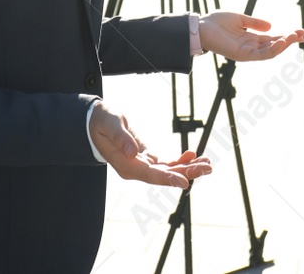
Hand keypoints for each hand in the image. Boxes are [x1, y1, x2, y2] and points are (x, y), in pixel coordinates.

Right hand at [89, 101, 212, 187]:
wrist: (96, 122)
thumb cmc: (102, 121)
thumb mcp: (110, 124)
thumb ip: (121, 138)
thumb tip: (134, 152)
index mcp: (125, 165)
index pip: (150, 175)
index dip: (168, 179)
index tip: (185, 182)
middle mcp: (135, 170)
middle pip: (164, 175)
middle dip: (186, 172)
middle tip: (207, 168)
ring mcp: (141, 166)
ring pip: (168, 171)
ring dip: (188, 168)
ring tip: (207, 163)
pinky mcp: (146, 159)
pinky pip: (166, 164)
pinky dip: (179, 161)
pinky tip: (192, 155)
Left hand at [199, 12, 303, 60]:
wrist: (201, 26)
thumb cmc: (217, 22)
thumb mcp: (240, 19)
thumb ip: (255, 22)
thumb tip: (271, 25)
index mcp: (251, 38)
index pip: (272, 39)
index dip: (286, 36)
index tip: (299, 31)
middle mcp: (251, 47)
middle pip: (274, 46)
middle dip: (289, 41)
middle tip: (302, 35)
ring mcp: (247, 52)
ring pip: (270, 52)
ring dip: (283, 45)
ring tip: (294, 37)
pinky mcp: (242, 55)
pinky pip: (261, 54)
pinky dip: (272, 50)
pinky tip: (281, 42)